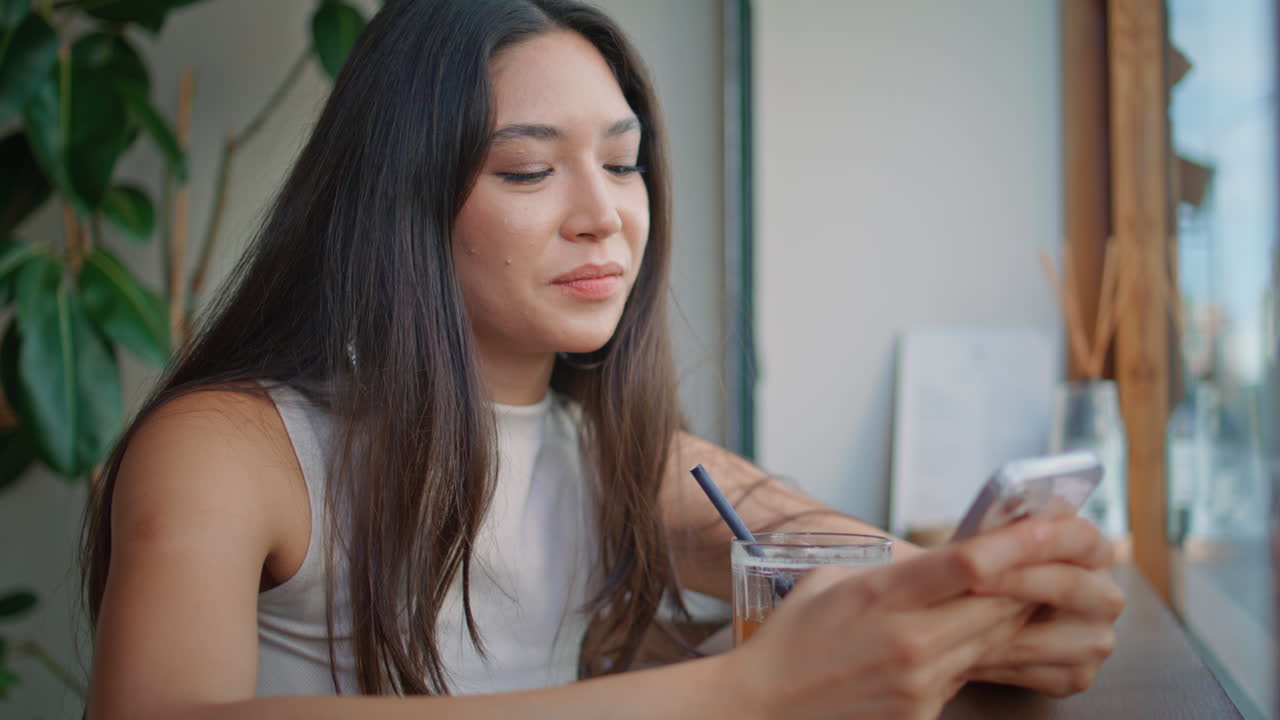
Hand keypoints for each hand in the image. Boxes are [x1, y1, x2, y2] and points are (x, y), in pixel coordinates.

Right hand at [722, 520, 1076, 719]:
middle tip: (1042, 560)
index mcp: (882, 597)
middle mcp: (911, 642)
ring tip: (997, 596)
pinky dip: (963, 656)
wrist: (763, 706)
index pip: (968, 564)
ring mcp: (921, 684)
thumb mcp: (831, 582)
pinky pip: (962, 676)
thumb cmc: (791, 639)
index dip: (1018, 542)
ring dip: (999, 618)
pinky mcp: (923, 714)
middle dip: (1023, 582)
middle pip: (998, 605)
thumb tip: (935, 563)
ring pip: (990, 643)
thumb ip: (889, 571)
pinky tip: (939, 646)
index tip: (1048, 525)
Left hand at [965, 516, 1125, 696]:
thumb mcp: (994, 540)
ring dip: (996, 630)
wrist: (977, 615)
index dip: (1044, 538)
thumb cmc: (989, 566)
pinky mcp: (1078, 676)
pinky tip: (962, 652)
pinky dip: (994, 662)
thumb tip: (998, 510)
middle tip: (971, 583)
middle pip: (1070, 585)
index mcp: (1091, 550)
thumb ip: (1003, 527)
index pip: (1081, 536)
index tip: (1005, 538)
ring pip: (1046, 637)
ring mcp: (1095, 639)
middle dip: (1017, 582)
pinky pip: (1033, 672)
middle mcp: (1105, 596)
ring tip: (953, 620)